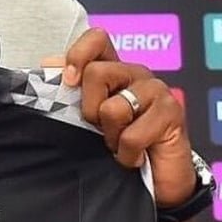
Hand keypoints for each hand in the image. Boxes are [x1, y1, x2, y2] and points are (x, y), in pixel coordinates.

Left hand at [44, 28, 194, 207]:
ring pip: (113, 107)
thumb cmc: (120, 147)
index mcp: (114, 70)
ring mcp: (157, 91)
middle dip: (89, 109)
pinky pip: (132, 135)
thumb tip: (49, 62)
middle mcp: (136, 75)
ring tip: (120, 144)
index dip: (79, 54)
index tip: (69, 81)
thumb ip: (70, 90)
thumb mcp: (88, 119)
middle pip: (96, 72)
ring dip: (111, 136)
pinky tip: (136, 156)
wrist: (157, 182)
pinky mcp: (173, 113)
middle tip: (100, 129)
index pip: (97, 39)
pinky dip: (127, 154)